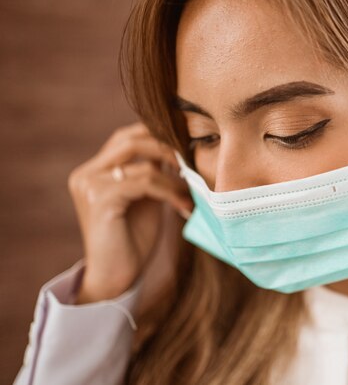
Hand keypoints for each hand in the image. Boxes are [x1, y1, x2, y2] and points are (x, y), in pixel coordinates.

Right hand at [68, 122, 193, 303]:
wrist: (115, 278)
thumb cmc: (133, 240)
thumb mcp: (146, 198)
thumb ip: (153, 172)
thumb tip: (179, 148)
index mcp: (95, 170)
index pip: (128, 136)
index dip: (159, 135)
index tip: (190, 144)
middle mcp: (87, 173)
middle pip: (133, 139)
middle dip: (169, 147)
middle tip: (194, 161)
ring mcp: (90, 184)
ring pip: (144, 161)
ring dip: (176, 174)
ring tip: (193, 189)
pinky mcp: (100, 199)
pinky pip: (146, 182)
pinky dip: (171, 191)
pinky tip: (184, 205)